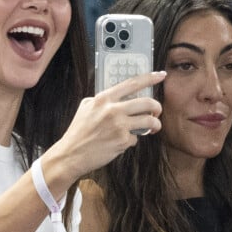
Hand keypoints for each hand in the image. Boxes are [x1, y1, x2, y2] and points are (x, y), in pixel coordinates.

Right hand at [46, 71, 165, 181]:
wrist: (71, 155)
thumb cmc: (78, 132)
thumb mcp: (86, 108)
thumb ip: (102, 100)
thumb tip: (118, 97)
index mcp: (104, 98)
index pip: (132, 83)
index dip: (149, 78)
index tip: (160, 76)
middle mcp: (112, 109)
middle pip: (147, 102)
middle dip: (157, 107)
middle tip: (156, 111)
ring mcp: (118, 125)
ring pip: (149, 120)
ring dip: (154, 125)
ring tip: (152, 128)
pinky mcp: (122, 140)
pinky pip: (136, 138)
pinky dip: (131, 140)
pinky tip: (122, 142)